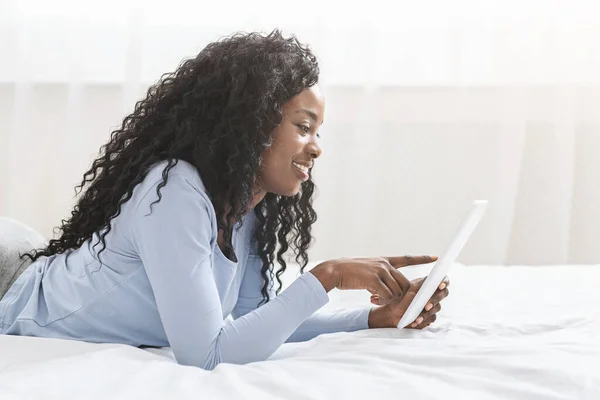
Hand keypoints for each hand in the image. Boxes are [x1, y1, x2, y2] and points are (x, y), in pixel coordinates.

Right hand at [309, 255, 436, 302]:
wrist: (334, 270)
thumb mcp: (368, 271)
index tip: (435, 257)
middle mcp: (385, 264)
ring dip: (389, 300)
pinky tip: (371, 299)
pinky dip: (382, 301)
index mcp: (384, 261)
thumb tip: (390, 291)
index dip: (422, 259)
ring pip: (397, 291)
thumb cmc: (349, 273)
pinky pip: (387, 295)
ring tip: (375, 299)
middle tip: (387, 300)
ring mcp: (380, 271)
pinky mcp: (374, 279)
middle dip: (401, 295)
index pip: (406, 259)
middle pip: (405, 283)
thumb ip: (381, 277)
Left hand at [368, 277, 449, 328]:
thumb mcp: (408, 289)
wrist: (392, 311)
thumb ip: (419, 284)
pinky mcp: (430, 316)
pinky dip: (423, 319)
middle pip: (444, 294)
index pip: (443, 280)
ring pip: (437, 307)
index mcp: (429, 284)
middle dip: (435, 300)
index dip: (444, 281)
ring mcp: (433, 306)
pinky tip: (415, 321)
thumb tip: (430, 279)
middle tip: (426, 305)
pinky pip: (432, 318)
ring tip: (417, 316)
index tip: (440, 285)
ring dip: (427, 312)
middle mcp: (433, 294)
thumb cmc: (400, 297)